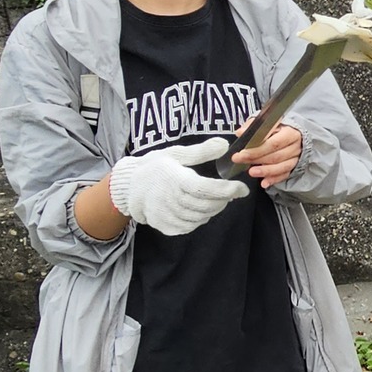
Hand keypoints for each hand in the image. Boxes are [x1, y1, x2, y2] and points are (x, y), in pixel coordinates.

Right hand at [107, 137, 248, 235]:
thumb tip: (224, 144)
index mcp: (175, 180)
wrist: (129, 186)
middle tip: (230, 193)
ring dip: (213, 209)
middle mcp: (171, 200)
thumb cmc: (154, 167)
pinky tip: (199, 209)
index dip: (228, 190)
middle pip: (208, 205)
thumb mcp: (175, 154)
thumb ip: (201, 151)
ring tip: (215, 199)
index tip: (243, 189)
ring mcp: (168, 215)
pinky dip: (200, 219)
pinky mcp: (166, 225)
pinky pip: (190, 226)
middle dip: (224, 200)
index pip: (207, 189)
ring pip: (201, 217)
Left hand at [231, 119, 302, 188]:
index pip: (273, 143)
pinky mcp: (294, 166)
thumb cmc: (280, 128)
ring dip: (265, 171)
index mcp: (290, 132)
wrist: (296, 133)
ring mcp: (296, 157)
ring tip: (251, 172)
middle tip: (240, 160)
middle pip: (276, 156)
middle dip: (257, 159)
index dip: (257, 149)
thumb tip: (240, 133)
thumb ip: (253, 126)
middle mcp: (295, 146)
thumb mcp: (267, 122)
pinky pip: (285, 175)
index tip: (242, 152)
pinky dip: (274, 180)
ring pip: (281, 167)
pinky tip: (264, 183)